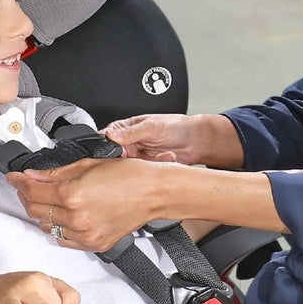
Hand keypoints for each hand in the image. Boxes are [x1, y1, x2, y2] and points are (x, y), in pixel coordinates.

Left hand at [7, 156, 161, 251]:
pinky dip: (58, 228)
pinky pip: (64, 239)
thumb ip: (55, 173)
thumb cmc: (128, 175)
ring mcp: (85, 235)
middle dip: (27, 197)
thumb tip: (32, 175)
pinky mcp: (93, 244)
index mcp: (72, 194)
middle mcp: (76, 218)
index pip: (32, 191)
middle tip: (28, 187)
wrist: (153, 193)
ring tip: (48, 201)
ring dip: (42, 213)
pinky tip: (64, 217)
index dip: (18, 182)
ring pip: (47, 227)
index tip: (13, 178)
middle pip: (36, 210)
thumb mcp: (87, 164)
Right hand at [104, 112, 244, 168]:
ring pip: (129, 171)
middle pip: (114, 160)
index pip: (105, 142)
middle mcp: (127, 145)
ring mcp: (136, 158)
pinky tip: (166, 159)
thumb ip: (131, 132)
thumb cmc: (176, 126)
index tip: (120, 155)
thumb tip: (111, 135)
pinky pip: (143, 176)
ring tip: (161, 155)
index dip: (108, 152)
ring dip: (145, 166)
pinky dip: (155, 169)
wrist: (196, 141)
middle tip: (139, 159)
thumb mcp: (152, 127)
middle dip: (127, 163)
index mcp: (123, 130)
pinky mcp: (146, 170)